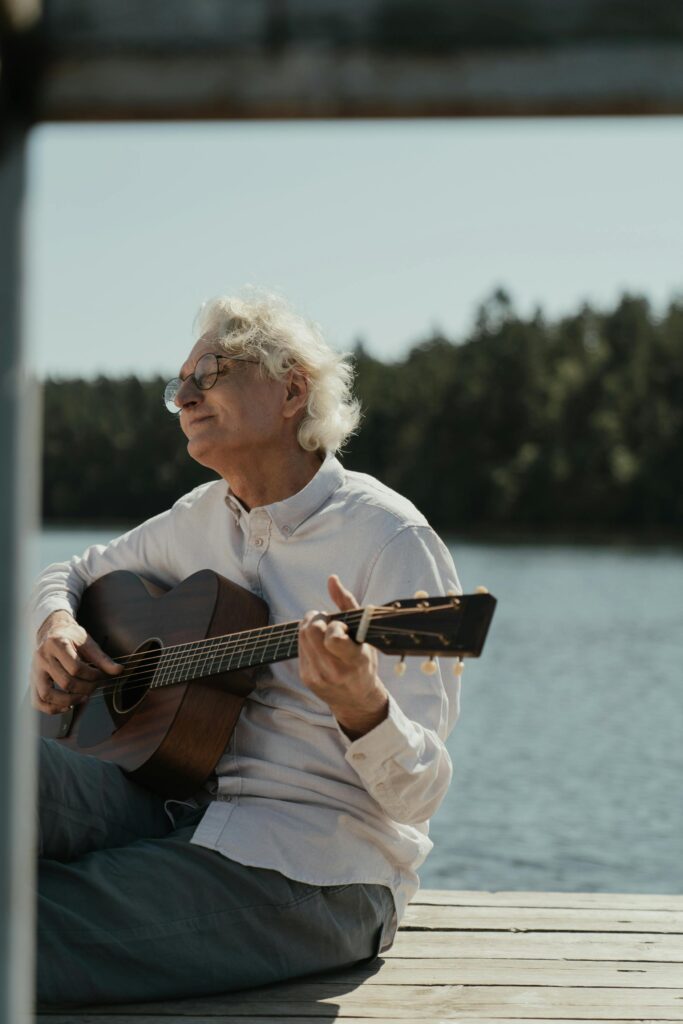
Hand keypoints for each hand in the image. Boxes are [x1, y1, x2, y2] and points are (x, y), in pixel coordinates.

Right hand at [31, 610, 122, 715]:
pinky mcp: (33, 681)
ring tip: (83, 697)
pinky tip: (67, 706)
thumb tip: (118, 670)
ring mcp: (35, 671)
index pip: (76, 668)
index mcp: (57, 644)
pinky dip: (52, 709)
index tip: (101, 675)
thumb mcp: (88, 642)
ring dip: (69, 700)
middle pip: (65, 682)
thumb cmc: (71, 637)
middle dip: (85, 688)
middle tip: (95, 686)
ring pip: (48, 694)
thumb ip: (102, 658)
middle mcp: (42, 658)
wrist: (52, 631)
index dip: (92, 675)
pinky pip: (38, 701)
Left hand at [298, 575, 388, 739]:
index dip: (334, 625)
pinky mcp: (306, 677)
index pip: (332, 637)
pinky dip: (307, 640)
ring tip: (324, 630)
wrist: (356, 700)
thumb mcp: (365, 635)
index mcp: (354, 660)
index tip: (341, 627)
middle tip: (328, 621)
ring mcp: (317, 675)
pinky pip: (299, 647)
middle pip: (310, 630)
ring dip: (311, 626)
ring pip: (301, 635)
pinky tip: (319, 645)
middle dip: (318, 618)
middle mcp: (334, 670)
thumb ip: (348, 604)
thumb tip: (331, 579)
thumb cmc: (364, 662)